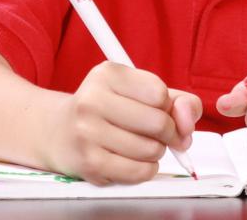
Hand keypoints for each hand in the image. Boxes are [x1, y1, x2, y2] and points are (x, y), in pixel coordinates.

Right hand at [46, 62, 200, 184]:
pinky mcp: (90, 162)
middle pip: (159, 122)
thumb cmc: (106, 109)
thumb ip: (177, 100)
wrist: (58, 131)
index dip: (168, 107)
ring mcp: (88, 132)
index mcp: (107, 74)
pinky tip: (134, 160)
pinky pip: (139, 171)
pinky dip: (146, 169)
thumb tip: (188, 121)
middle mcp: (93, 99)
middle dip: (168, 133)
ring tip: (140, 145)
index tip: (160, 111)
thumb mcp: (138, 91)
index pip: (160, 93)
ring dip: (156, 152)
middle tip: (158, 134)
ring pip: (151, 150)